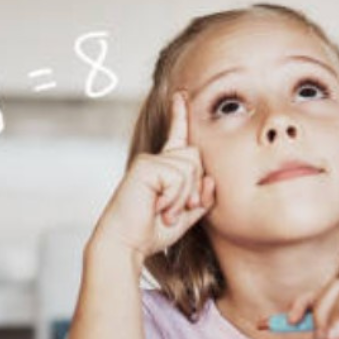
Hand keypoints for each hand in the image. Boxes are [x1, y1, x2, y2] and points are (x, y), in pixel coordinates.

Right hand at [91, 91, 215, 260]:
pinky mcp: (146, 166)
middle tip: (177, 210)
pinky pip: (178, 177)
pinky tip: (158, 207)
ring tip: (164, 211)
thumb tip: (211, 179)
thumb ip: (203, 197)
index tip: (182, 95)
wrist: (128, 243)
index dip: (180, 115)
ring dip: (183, 197)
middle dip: (195, 188)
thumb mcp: (187, 214)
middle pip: (197, 158)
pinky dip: (174, 198)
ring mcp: (150, 161)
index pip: (178, 137)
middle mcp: (157, 160)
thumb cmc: (154, 230)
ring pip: (191, 168)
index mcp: (165, 168)